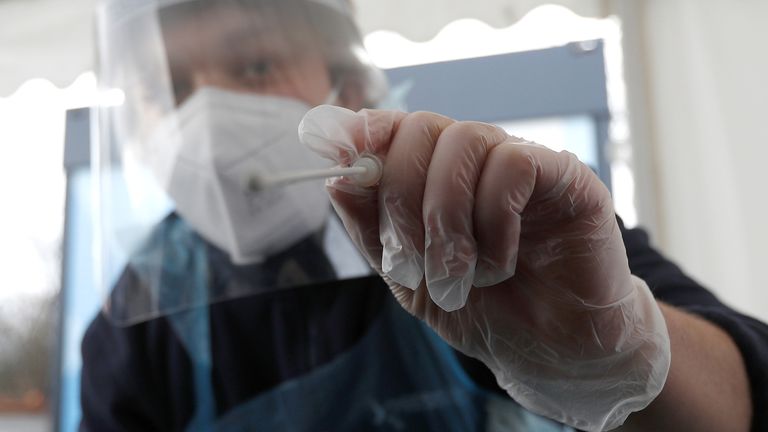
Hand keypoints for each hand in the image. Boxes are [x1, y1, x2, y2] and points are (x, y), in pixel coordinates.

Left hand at [300, 106, 670, 431]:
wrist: (551, 354)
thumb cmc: (482, 313)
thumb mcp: (407, 278)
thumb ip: (371, 229)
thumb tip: (336, 178)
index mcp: (440, 177)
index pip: (398, 128)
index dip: (366, 133)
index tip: (340, 153)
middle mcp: (479, 162)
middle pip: (423, 129)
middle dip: (401, 197)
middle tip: (408, 264)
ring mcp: (523, 163)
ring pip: (465, 141)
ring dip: (446, 217)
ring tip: (455, 277)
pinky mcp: (567, 177)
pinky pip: (514, 165)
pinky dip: (493, 219)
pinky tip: (499, 263)